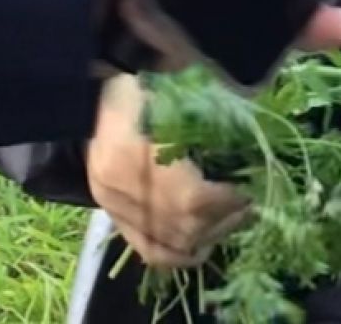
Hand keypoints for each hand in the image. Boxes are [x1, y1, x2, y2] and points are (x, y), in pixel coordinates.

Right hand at [87, 74, 248, 268]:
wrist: (92, 97)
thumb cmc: (140, 85)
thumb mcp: (174, 90)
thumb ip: (206, 114)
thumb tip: (248, 133)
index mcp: (134, 151)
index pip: (189, 198)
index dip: (224, 200)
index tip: (247, 188)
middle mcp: (119, 187)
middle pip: (179, 226)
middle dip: (221, 220)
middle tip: (247, 204)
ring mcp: (111, 204)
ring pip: (165, 244)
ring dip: (205, 237)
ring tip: (231, 219)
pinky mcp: (109, 212)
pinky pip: (146, 249)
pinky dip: (177, 254)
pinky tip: (202, 244)